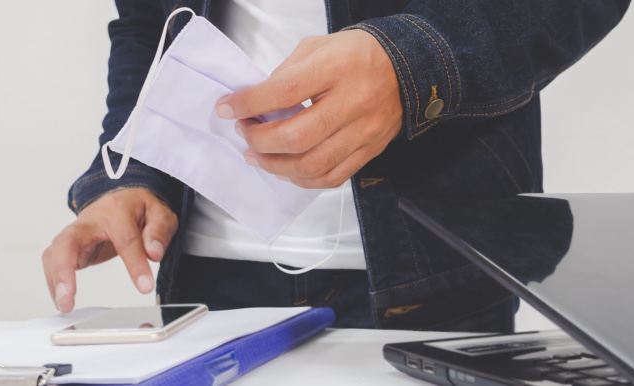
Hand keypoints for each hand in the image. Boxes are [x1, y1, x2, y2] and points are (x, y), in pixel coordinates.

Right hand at [42, 188, 177, 312]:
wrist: (125, 198)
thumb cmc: (140, 208)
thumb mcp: (160, 213)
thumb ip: (159, 231)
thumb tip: (153, 253)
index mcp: (116, 210)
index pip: (125, 239)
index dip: (135, 264)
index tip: (144, 286)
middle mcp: (89, 220)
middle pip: (68, 241)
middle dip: (64, 270)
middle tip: (69, 297)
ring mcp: (76, 232)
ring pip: (55, 252)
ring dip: (55, 279)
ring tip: (64, 305)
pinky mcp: (69, 245)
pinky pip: (54, 261)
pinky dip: (54, 281)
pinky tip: (62, 300)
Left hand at [216, 29, 401, 188]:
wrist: (406, 67)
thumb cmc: (358, 55)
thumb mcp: (318, 47)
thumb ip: (286, 73)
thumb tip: (258, 102)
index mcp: (336, 68)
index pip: (284, 92)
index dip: (249, 104)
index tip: (228, 109)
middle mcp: (353, 102)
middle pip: (297, 136)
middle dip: (260, 141)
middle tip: (245, 133)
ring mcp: (364, 131)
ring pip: (313, 164)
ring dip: (277, 166)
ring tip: (259, 157)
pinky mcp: (370, 150)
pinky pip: (333, 177)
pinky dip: (304, 180)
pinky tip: (288, 170)